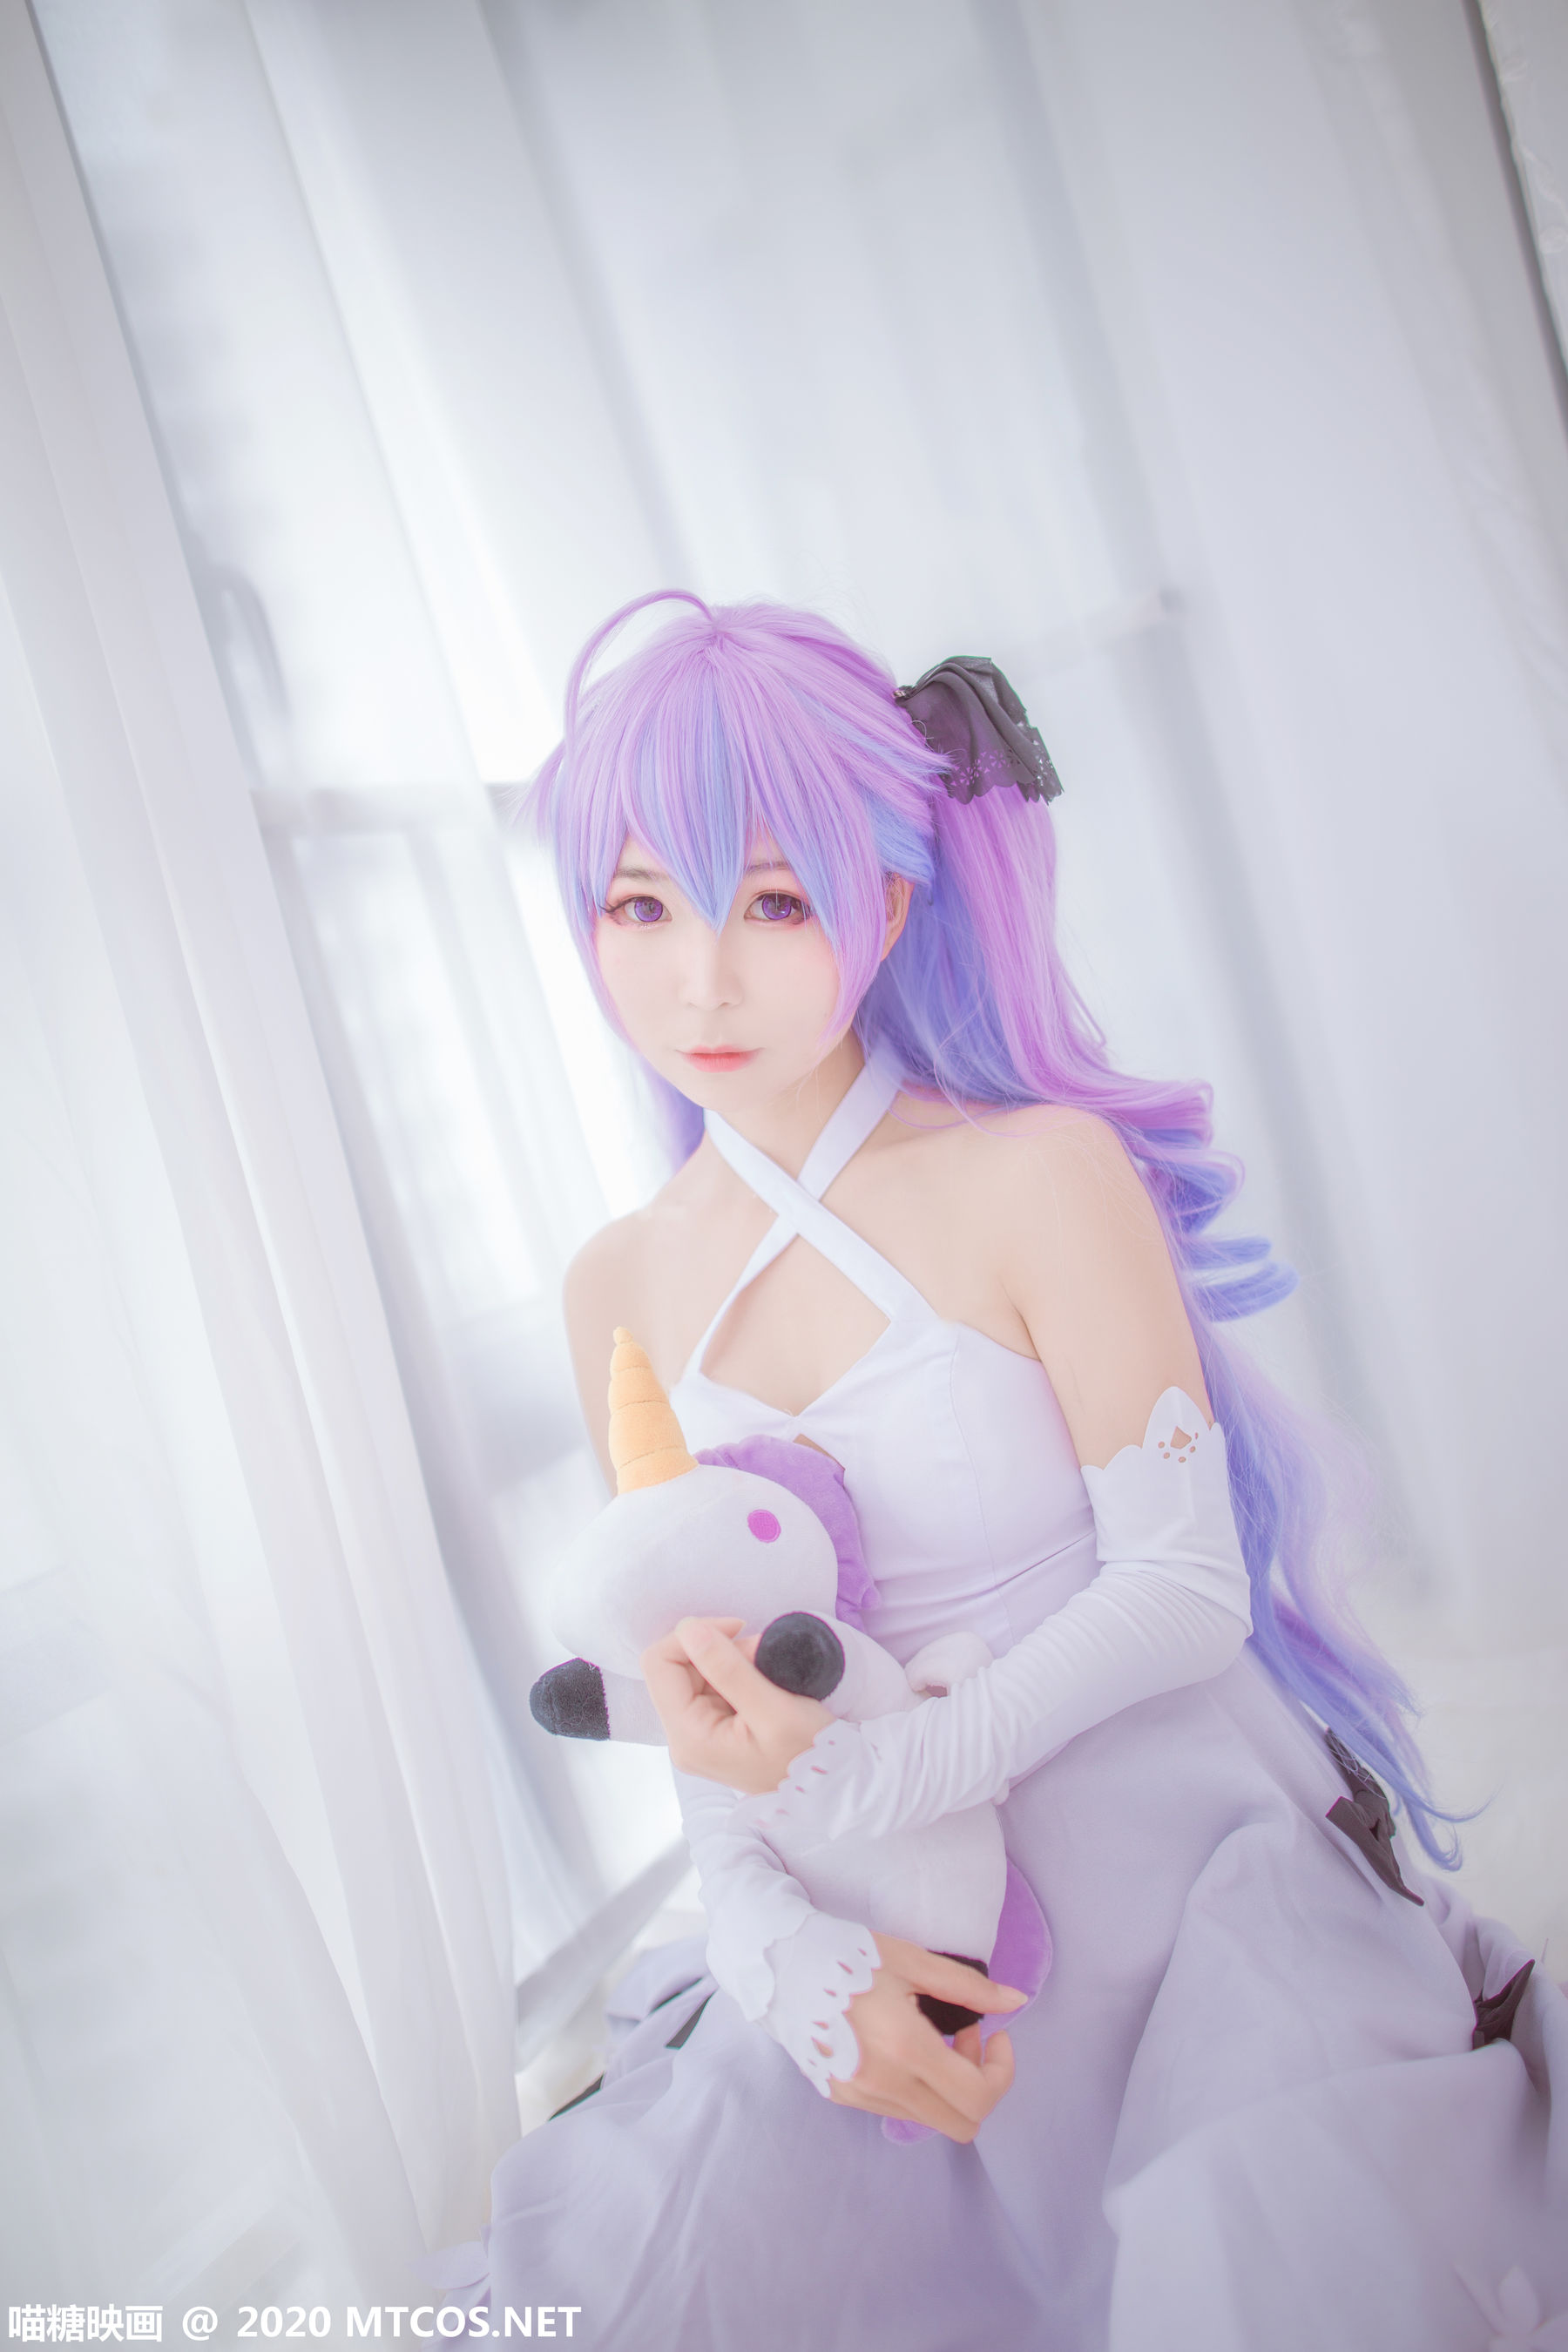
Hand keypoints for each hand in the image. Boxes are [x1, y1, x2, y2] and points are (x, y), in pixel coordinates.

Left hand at [641, 1617, 832, 1791]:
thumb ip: (728, 1668)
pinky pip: (711, 1686)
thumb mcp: (773, 1709)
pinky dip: (737, 1672)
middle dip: (718, 1648)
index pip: (659, 1663)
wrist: (828, 1786)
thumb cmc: (807, 1752)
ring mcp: (696, 1735)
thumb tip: (688, 1628)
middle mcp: (682, 1738)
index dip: (694, 1636)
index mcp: (688, 1736)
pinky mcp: (712, 1730)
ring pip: (695, 1672)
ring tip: (769, 1668)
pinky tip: (764, 1680)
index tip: (738, 1629)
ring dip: (731, 1658)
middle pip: (676, 1667)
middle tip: (762, 1653)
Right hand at [830, 1936, 1021, 2141]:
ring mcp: (859, 2097)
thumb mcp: (911, 1960)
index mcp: (905, 2049)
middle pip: (961, 2124)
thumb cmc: (847, 1954)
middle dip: (978, 2084)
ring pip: (930, 2116)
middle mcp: (883, 2085)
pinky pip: (897, 2106)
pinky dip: (914, 2084)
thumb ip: (968, 1987)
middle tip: (966, 2036)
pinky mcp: (841, 2096)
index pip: (978, 2098)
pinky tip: (898, 2044)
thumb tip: (1017, 2001)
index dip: (1001, 2072)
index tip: (994, 2033)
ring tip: (930, 2033)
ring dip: (945, 2083)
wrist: (777, 1965)